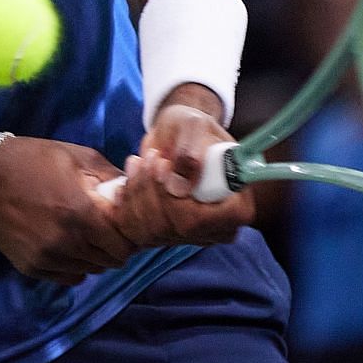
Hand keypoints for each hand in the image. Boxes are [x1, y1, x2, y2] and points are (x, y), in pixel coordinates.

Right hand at [0, 136, 136, 286]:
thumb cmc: (34, 160)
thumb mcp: (79, 157)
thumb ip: (112, 177)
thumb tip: (137, 193)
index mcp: (84, 214)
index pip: (126, 245)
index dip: (130, 235)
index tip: (122, 224)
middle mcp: (68, 243)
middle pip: (111, 261)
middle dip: (113, 246)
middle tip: (103, 228)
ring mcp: (49, 258)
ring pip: (90, 270)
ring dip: (93, 255)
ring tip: (82, 234)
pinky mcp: (32, 268)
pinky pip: (68, 276)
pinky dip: (73, 264)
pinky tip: (65, 244)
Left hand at [109, 84, 252, 246]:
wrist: (176, 135)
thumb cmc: (191, 127)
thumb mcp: (193, 126)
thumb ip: (190, 151)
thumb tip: (180, 189)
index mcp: (238, 204)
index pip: (210, 220)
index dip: (182, 201)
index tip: (164, 167)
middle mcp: (219, 228)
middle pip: (180, 228)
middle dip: (154, 191)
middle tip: (150, 157)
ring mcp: (193, 235)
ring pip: (155, 231)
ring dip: (137, 193)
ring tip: (138, 162)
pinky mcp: (167, 235)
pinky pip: (138, 232)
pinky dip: (126, 206)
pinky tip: (124, 185)